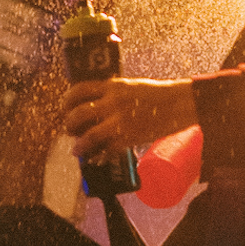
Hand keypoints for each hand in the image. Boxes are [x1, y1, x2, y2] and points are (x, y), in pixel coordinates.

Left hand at [62, 77, 196, 160]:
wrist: (179, 103)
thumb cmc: (156, 94)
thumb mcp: (129, 86)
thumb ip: (111, 94)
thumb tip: (93, 108)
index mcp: (112, 86)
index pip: (79, 90)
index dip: (67, 100)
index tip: (65, 108)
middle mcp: (113, 102)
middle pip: (79, 113)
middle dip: (69, 124)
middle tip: (70, 130)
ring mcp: (121, 120)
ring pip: (89, 135)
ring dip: (79, 145)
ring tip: (77, 149)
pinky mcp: (130, 137)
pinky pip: (107, 150)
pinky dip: (99, 157)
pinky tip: (96, 159)